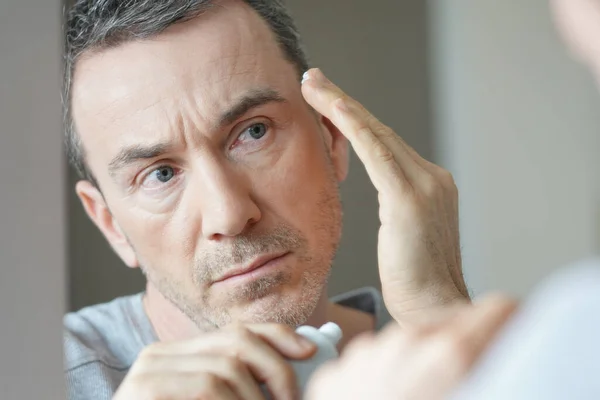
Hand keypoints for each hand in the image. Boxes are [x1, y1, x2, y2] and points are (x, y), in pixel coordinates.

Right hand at [113, 323, 315, 399]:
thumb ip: (238, 389)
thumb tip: (292, 378)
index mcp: (181, 355)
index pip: (237, 330)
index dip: (278, 335)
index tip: (310, 350)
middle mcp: (163, 353)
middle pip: (237, 339)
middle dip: (276, 369)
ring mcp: (150, 369)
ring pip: (226, 367)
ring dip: (256, 399)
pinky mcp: (144, 388)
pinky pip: (207, 386)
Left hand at [301, 68, 468, 323]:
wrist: (436, 310)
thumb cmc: (414, 282)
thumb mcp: (404, 236)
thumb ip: (396, 208)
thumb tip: (385, 199)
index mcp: (430, 185)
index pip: (385, 143)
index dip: (355, 120)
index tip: (329, 102)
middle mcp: (432, 177)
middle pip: (380, 130)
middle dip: (343, 102)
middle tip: (313, 79)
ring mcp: (425, 184)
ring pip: (376, 133)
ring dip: (340, 105)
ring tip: (312, 84)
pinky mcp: (409, 199)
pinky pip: (376, 153)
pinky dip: (354, 127)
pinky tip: (333, 107)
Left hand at [305, 294, 516, 399]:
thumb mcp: (472, 396)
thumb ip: (489, 384)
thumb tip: (504, 373)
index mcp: (450, 357)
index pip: (498, 311)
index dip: (512, 329)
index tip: (512, 346)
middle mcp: (405, 343)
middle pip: (450, 328)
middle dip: (461, 354)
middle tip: (457, 390)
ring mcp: (364, 354)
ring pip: (407, 345)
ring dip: (418, 367)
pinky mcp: (334, 372)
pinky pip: (370, 362)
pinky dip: (381, 381)